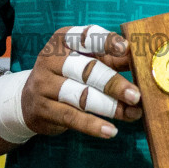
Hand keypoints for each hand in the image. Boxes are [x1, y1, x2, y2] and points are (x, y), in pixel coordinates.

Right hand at [21, 25, 142, 139]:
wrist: (29, 101)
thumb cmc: (67, 75)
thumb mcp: (85, 60)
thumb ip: (110, 59)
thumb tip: (139, 62)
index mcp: (63, 40)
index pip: (87, 36)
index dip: (107, 42)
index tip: (127, 49)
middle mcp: (50, 59)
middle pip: (87, 70)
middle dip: (114, 83)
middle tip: (136, 95)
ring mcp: (44, 84)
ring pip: (81, 96)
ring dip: (110, 106)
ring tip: (132, 114)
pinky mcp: (43, 109)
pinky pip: (72, 117)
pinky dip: (93, 125)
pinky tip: (111, 131)